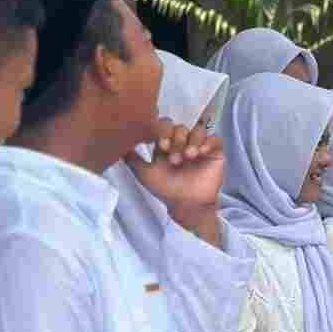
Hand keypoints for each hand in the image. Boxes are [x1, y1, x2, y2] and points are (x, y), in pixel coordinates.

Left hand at [128, 119, 224, 241]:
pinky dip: (207, 142)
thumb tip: (118, 144)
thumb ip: (132, 159)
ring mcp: (199, 146)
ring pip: (197, 131)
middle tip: (174, 158)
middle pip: (180, 128)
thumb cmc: (166, 189)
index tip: (161, 146)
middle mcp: (182, 142)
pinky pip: (214, 139)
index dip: (162, 131)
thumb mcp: (144, 173)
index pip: (164, 127)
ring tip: (188, 156)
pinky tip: (200, 153)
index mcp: (166, 144)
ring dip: (191, 141)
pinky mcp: (214, 151)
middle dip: (176, 140)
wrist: (186, 204)